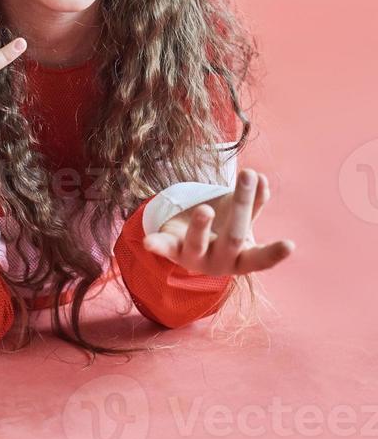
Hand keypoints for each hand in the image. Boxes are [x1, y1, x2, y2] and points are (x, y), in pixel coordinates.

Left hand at [142, 169, 295, 275]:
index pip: (260, 259)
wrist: (190, 249)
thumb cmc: (224, 231)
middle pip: (232, 238)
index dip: (275, 253)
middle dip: (240, 205)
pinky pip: (163, 248)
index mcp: (241, 259)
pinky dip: (157, 245)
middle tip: (248, 174)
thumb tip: (261, 179)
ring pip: (198, 244)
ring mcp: (194, 259)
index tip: (290, 244)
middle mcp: (219, 264)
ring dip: (201, 227)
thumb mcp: (241, 219)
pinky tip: (149, 243)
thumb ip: (253, 203)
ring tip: (205, 209)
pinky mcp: (172, 250)